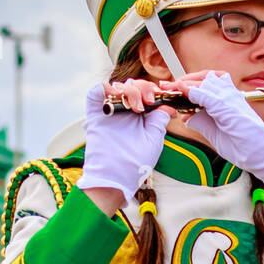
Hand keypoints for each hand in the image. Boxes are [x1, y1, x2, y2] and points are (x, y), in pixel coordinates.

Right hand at [77, 82, 172, 200]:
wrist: (116, 177)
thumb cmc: (135, 163)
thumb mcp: (153, 140)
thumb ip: (159, 121)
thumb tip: (168, 106)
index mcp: (139, 116)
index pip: (145, 93)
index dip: (153, 89)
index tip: (160, 95)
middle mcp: (124, 111)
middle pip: (132, 86)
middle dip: (143, 88)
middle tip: (148, 101)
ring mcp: (110, 111)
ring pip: (117, 86)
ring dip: (129, 90)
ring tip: (136, 106)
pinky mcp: (95, 114)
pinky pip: (96, 92)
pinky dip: (105, 88)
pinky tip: (116, 94)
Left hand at [169, 71, 263, 184]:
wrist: (260, 154)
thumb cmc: (244, 145)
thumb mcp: (215, 133)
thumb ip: (201, 121)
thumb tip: (187, 116)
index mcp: (227, 100)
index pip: (204, 84)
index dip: (186, 84)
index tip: (169, 88)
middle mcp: (229, 95)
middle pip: (204, 78)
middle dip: (183, 81)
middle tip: (167, 86)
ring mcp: (231, 99)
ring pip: (205, 82)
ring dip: (187, 84)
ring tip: (173, 87)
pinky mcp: (229, 106)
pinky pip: (208, 95)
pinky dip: (195, 92)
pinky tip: (183, 92)